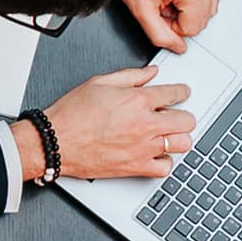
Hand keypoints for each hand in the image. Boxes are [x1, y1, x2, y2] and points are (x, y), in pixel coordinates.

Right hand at [33, 68, 195, 180]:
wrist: (54, 142)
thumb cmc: (70, 114)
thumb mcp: (99, 83)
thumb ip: (130, 76)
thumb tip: (151, 73)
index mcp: (137, 100)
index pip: (175, 93)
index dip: (181, 92)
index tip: (181, 93)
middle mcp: (145, 124)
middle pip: (187, 120)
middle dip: (183, 115)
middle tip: (175, 115)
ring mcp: (143, 148)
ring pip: (183, 144)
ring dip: (177, 138)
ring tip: (167, 135)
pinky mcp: (136, 167)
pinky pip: (165, 167)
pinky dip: (163, 161)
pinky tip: (155, 154)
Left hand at [115, 0, 220, 52]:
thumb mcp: (140, 9)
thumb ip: (160, 36)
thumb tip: (177, 47)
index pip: (194, 29)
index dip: (172, 25)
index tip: (159, 12)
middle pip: (205, 17)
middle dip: (182, 15)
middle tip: (161, 1)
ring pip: (211, 3)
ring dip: (191, 3)